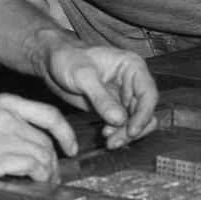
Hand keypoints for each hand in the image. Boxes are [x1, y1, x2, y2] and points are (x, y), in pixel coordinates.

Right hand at [0, 94, 77, 182]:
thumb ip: (0, 124)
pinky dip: (39, 177)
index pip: (48, 114)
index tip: (69, 147)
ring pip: (43, 154)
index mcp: (4, 103)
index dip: (64, 133)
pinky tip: (34, 184)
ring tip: (44, 185)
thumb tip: (18, 143)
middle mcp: (9, 116)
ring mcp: (6, 135)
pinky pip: (33, 166)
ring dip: (48, 173)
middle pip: (47, 140)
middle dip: (54, 161)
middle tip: (51, 177)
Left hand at [36, 35, 159, 148]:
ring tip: (109, 141)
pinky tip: (105, 134)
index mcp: (131, 66)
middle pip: (145, 111)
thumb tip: (120, 120)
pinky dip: (118, 132)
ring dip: (126, 134)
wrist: (52, 61)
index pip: (148, 94)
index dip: (144, 114)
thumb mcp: (82, 76)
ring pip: (136, 120)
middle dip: (134, 128)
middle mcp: (132, 82)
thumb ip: (101, 98)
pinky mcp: (112, 107)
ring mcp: (123, 96)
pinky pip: (123, 124)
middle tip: (115, 140)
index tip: (132, 131)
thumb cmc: (67, 58)